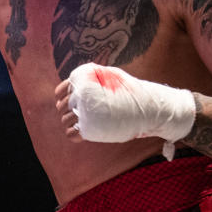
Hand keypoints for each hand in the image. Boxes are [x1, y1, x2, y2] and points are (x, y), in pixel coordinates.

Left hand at [55, 63, 195, 151]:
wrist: (149, 108)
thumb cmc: (132, 92)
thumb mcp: (114, 77)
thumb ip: (97, 77)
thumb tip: (82, 79)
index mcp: (87, 83)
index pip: (62, 90)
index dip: (62, 96)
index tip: (68, 101)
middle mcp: (84, 97)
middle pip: (63, 106)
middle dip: (67, 110)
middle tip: (78, 113)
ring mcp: (87, 114)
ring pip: (66, 120)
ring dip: (70, 122)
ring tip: (80, 122)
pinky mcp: (92, 130)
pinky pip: (71, 134)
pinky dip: (73, 134)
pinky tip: (80, 133)